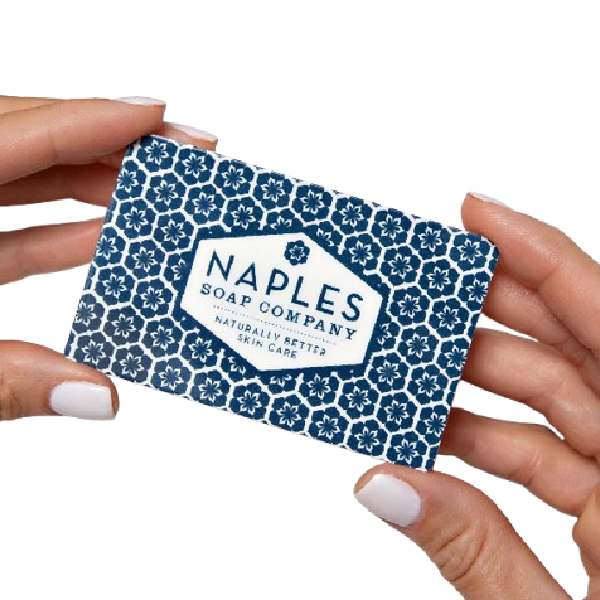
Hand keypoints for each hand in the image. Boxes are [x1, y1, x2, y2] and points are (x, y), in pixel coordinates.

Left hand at [0, 95, 216, 420]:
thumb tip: (101, 397)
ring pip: (19, 182)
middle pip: (25, 145)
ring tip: (155, 203)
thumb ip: (10, 382)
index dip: (89, 121)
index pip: (10, 138)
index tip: (158, 115)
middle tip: (179, 161)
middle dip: (107, 150)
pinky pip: (5, 230)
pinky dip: (55, 235)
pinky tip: (104, 244)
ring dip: (87, 191)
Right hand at [355, 193, 599, 598]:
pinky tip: (435, 437)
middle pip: (570, 347)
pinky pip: (544, 452)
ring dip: (475, 386)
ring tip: (409, 369)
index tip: (476, 212)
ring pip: (552, 400)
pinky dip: (486, 442)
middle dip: (488, 312)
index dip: (539, 254)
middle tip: (421, 289)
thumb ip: (471, 551)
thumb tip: (381, 486)